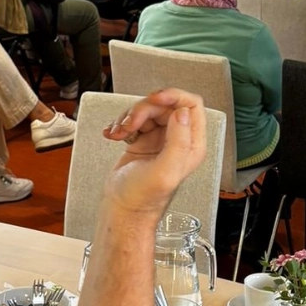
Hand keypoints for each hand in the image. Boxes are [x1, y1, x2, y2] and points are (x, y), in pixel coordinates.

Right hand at [102, 89, 206, 216]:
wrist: (122, 210)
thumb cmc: (143, 199)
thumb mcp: (164, 172)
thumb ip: (178, 142)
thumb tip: (182, 114)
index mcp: (191, 145)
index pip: (191, 105)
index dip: (173, 96)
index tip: (154, 99)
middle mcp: (178, 140)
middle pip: (164, 104)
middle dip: (143, 110)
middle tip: (130, 124)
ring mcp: (160, 139)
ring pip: (147, 110)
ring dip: (128, 117)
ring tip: (120, 133)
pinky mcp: (142, 140)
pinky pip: (133, 119)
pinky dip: (120, 124)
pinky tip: (114, 135)